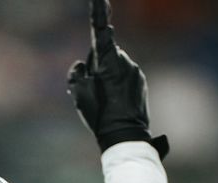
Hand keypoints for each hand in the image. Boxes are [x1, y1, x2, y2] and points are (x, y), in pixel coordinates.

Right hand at [67, 0, 168, 158]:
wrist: (125, 135)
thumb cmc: (99, 115)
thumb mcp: (78, 93)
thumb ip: (76, 72)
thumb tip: (84, 65)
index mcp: (108, 61)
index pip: (100, 30)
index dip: (98, 12)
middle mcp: (124, 61)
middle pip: (104, 53)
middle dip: (96, 64)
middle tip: (92, 89)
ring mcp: (135, 71)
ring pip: (115, 65)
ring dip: (107, 75)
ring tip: (104, 100)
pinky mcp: (140, 81)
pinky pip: (124, 75)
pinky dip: (117, 84)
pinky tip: (113, 102)